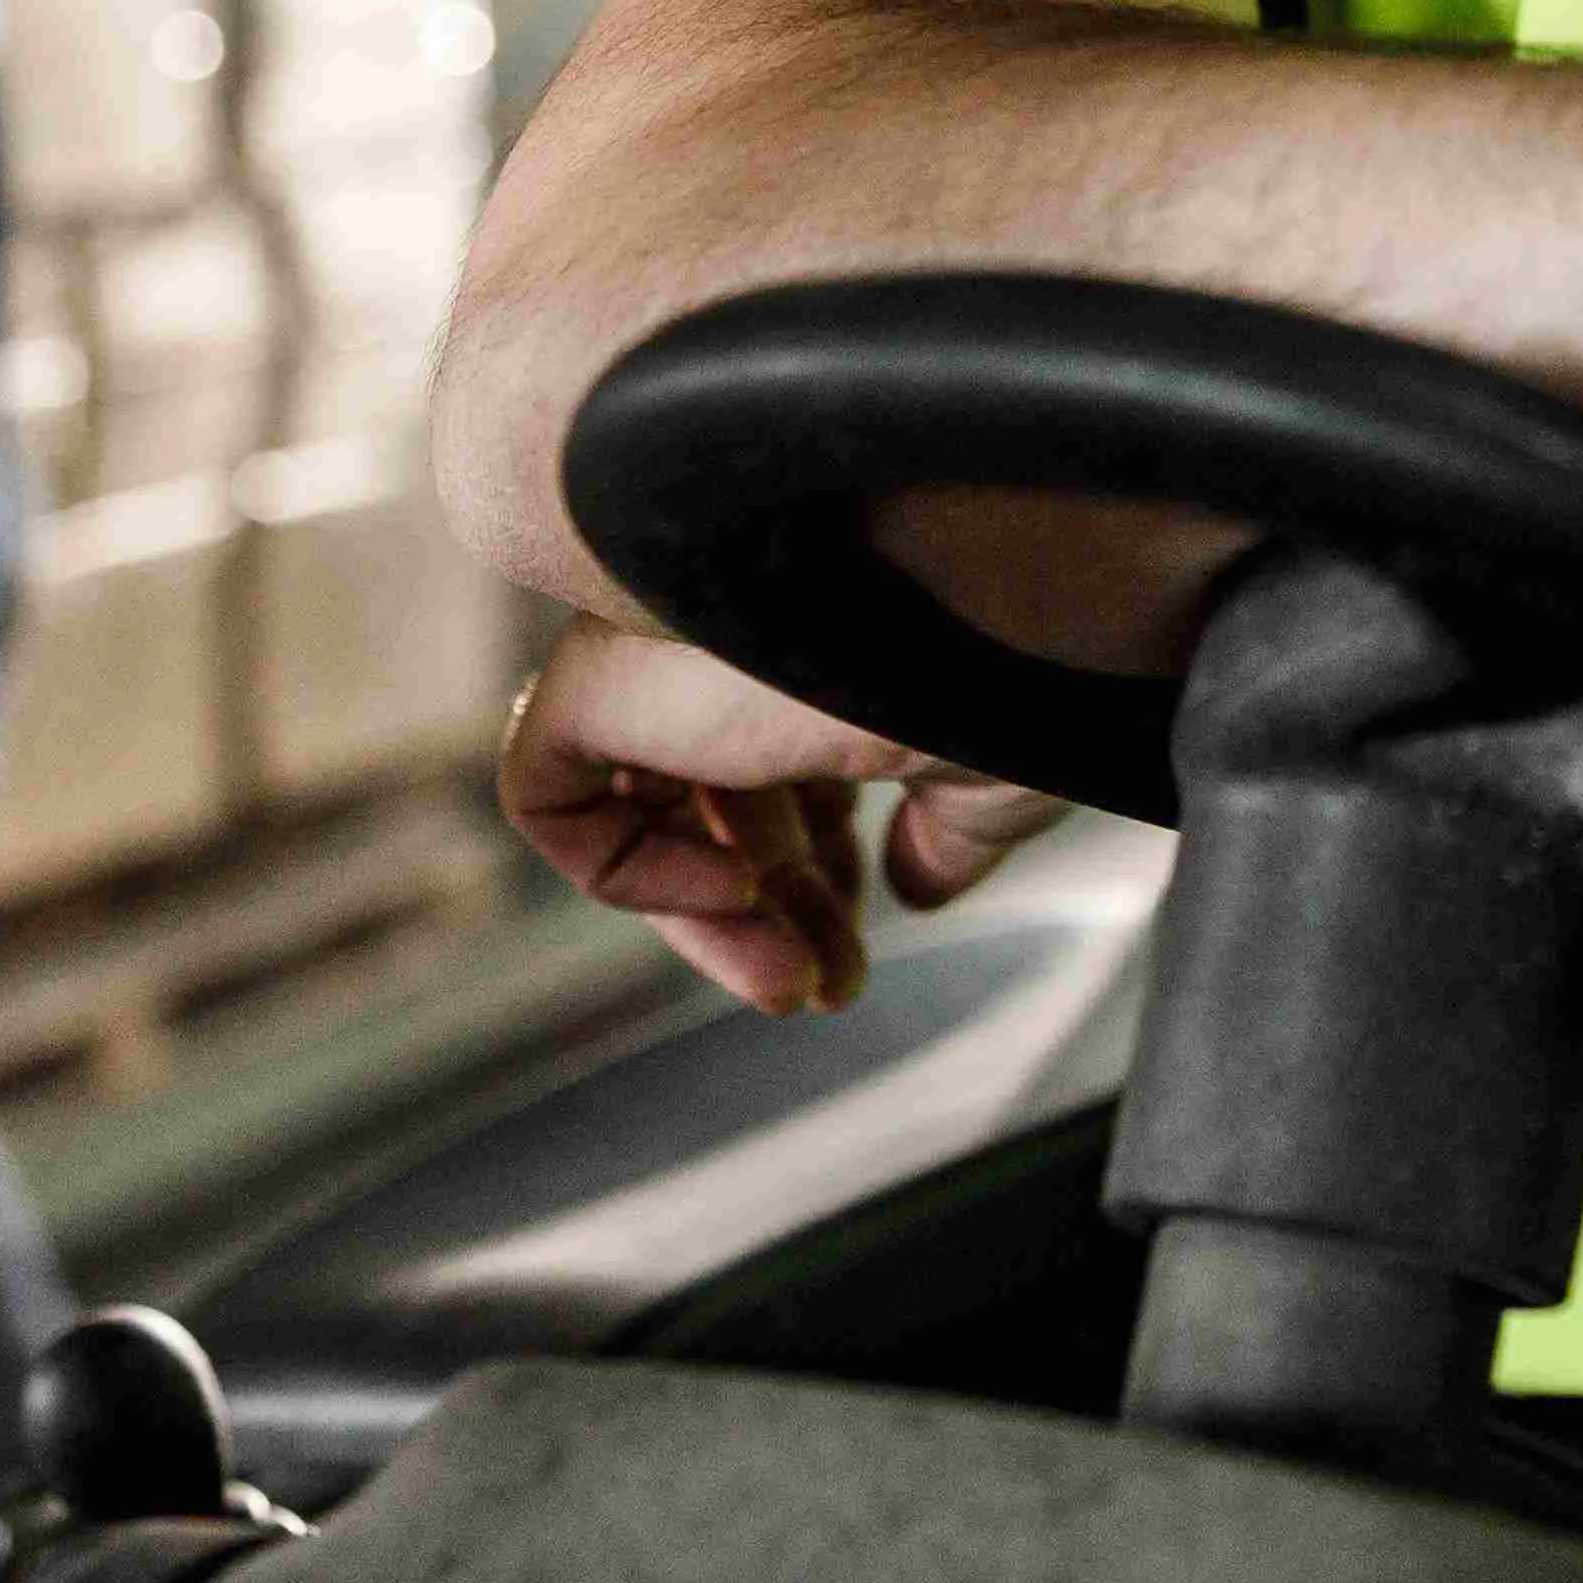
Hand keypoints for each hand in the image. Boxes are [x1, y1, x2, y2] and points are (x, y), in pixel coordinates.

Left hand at [494, 614, 1070, 1014]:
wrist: (1016, 595)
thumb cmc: (1031, 651)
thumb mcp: (995, 765)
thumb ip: (947, 826)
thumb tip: (919, 884)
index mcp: (815, 632)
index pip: (775, 763)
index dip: (813, 872)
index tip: (857, 950)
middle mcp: (728, 624)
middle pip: (711, 792)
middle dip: (773, 909)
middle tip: (825, 986)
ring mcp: (657, 641)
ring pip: (637, 801)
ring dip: (710, 917)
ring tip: (797, 984)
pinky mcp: (600, 667)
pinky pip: (551, 792)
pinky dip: (626, 872)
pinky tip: (736, 900)